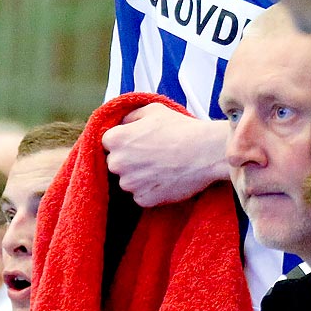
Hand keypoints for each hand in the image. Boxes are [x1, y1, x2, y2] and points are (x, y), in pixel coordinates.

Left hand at [102, 103, 229, 206]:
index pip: (107, 141)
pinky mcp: (144, 200)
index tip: (137, 140)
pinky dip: (149, 189)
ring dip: (138, 175)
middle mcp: (118, 163)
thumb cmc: (179, 128)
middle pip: (115, 162)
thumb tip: (121, 123)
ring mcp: (130, 184)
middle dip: (128, 158)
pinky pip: (139, 195)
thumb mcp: (153, 110)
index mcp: (116, 139)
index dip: (123, 139)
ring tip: (160, 165)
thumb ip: (130, 116)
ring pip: (127, 180)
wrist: (204, 152)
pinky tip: (164, 177)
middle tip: (150, 152)